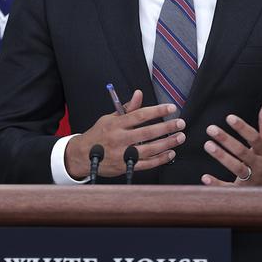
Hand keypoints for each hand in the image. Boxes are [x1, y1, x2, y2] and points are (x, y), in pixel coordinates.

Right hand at [65, 90, 185, 178]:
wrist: (81, 156)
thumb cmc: (98, 135)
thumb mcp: (110, 118)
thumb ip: (127, 108)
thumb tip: (139, 94)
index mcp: (116, 124)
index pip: (140, 115)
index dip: (157, 111)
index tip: (171, 107)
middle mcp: (119, 139)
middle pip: (147, 133)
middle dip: (166, 127)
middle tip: (180, 123)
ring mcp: (122, 154)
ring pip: (149, 149)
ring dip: (167, 143)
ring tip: (179, 137)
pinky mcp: (125, 167)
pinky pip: (146, 164)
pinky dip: (160, 159)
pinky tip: (170, 153)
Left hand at [201, 100, 261, 186]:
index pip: (255, 138)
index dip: (243, 128)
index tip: (229, 118)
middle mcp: (259, 164)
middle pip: (243, 152)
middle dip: (227, 140)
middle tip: (211, 129)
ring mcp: (251, 178)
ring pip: (236, 168)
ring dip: (222, 157)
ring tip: (208, 145)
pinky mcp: (242, 190)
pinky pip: (229, 188)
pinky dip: (217, 184)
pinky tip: (205, 177)